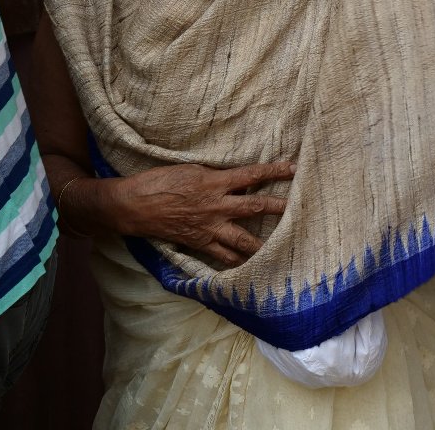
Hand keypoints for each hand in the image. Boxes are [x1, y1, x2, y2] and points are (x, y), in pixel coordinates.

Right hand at [113, 161, 294, 267]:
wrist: (133, 205)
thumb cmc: (160, 181)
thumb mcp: (192, 169)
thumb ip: (217, 175)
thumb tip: (238, 179)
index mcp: (214, 182)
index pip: (252, 175)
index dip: (274, 171)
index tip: (295, 168)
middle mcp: (216, 206)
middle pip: (254, 207)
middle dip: (279, 208)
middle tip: (301, 209)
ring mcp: (208, 227)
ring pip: (242, 239)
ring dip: (263, 243)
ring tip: (284, 247)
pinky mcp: (198, 243)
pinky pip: (222, 256)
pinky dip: (237, 261)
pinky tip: (251, 266)